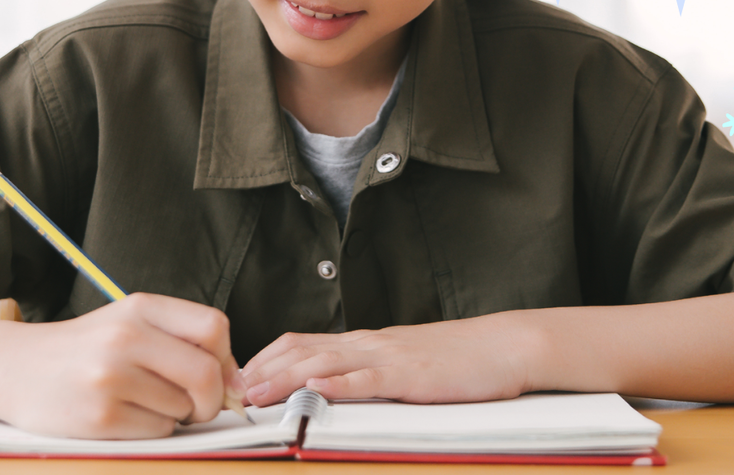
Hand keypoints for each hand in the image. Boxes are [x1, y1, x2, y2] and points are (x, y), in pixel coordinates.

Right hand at [0, 292, 245, 438]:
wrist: (11, 368)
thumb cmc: (80, 350)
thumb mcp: (126, 324)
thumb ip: (178, 340)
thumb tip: (236, 381)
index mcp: (140, 308)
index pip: (214, 327)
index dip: (226, 358)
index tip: (217, 374)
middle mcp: (125, 337)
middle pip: (206, 374)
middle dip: (211, 399)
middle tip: (195, 406)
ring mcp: (111, 377)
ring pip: (183, 408)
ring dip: (175, 415)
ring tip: (142, 403)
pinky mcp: (100, 417)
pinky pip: (157, 432)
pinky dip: (152, 430)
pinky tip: (125, 416)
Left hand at [239, 313, 530, 406]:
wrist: (503, 345)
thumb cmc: (455, 360)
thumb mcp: (400, 363)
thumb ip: (365, 372)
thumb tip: (328, 388)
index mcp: (363, 342)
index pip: (300, 342)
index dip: (265, 358)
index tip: (237, 378)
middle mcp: (368, 343)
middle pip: (302, 349)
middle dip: (262, 370)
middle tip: (229, 390)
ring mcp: (388, 357)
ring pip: (326, 362)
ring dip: (286, 378)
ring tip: (256, 392)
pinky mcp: (411, 375)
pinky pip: (368, 379)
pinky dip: (339, 384)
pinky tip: (316, 389)